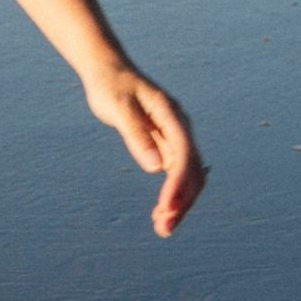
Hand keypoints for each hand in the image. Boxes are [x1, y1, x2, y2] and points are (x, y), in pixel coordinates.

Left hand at [84, 66, 206, 236]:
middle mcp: (180, 128)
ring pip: (188, 176)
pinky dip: (172, 194)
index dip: (177, 184)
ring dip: (180, 202)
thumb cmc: (110, 86)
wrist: (108, 71)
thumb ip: (136, 135)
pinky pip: (176, 174)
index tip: (165, 208)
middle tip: (164, 228)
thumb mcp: (118, 108)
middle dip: (182, 201)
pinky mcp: (166, 144)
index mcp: (172, 116)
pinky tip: (161, 212)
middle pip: (192, 171)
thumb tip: (155, 168)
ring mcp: (175, 137)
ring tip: (163, 229)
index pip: (183, 156)